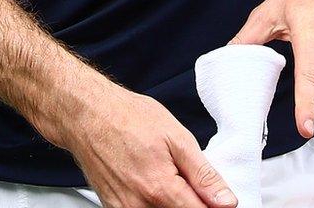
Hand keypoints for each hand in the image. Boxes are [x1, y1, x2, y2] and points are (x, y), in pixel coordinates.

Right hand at [54, 84, 236, 207]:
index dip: (214, 205)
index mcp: (160, 190)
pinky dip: (154, 203)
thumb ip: (203, 175)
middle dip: (191, 202)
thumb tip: (226, 202)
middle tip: (186, 178)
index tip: (216, 196)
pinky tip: (152, 181)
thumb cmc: (127, 118)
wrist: (87, 115)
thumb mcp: (176, 138)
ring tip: (167, 175)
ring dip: (172, 202)